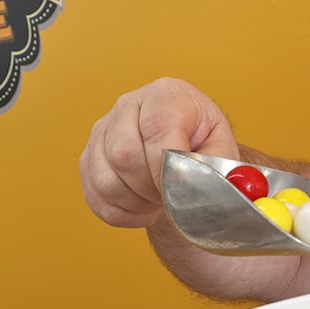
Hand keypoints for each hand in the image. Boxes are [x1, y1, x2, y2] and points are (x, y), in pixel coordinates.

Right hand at [78, 77, 239, 228]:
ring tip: (160, 200)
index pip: (157, 131)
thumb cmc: (205, 144)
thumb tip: (202, 188)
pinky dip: (124, 213)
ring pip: (106, 181)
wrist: (186, 144)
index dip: (167, 170)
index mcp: (166, 95)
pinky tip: (144, 206)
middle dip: (151, 188)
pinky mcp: (88, 158)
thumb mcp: (221, 148)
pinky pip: (97, 198)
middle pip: (124, 155)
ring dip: (137, 203)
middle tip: (172, 196)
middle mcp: (128, 105)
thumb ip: (215, 166)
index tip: (180, 190)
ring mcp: (103, 131)